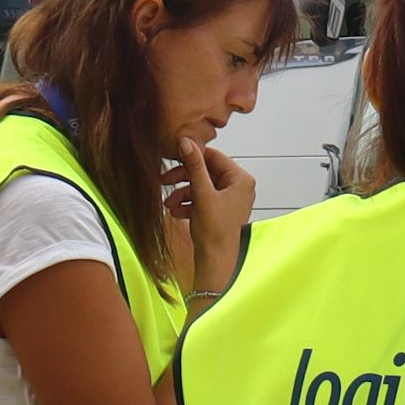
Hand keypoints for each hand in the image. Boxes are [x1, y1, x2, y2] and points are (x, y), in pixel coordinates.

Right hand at [179, 141, 256, 291]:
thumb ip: (194, 166)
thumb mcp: (202, 194)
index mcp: (241, 180)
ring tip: (168, 203)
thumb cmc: (215, 232)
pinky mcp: (221, 210)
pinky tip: (175, 212)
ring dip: (183, 193)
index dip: (191, 157)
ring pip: (201, 187)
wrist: (216, 262)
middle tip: (164, 179)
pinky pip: (202, 199)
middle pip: (206, 172)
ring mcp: (230, 199)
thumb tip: (186, 142)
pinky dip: (188, 204)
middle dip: (183, 179)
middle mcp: (239, 187)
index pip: (213, 157)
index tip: (173, 158)